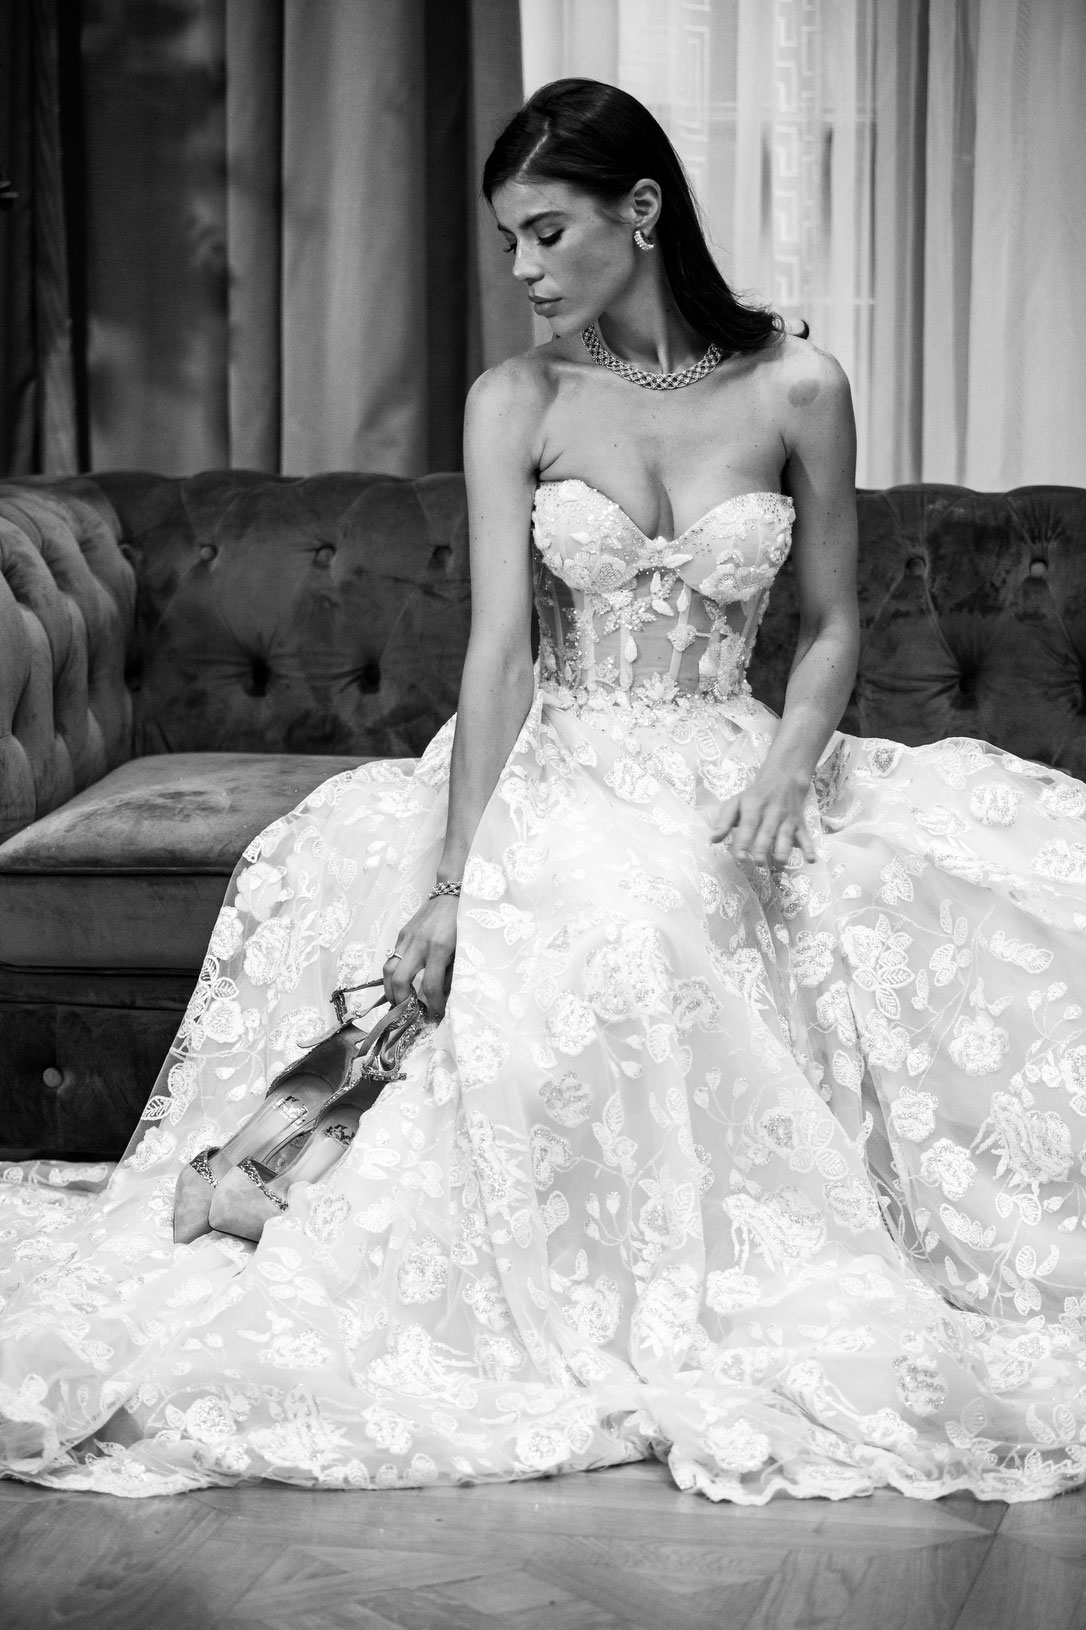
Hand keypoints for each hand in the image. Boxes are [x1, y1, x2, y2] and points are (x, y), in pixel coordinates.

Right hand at [383, 894, 457, 1018]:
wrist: (452, 893)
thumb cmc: (462, 922)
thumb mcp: (463, 949)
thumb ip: (451, 973)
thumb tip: (441, 996)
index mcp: (440, 949)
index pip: (431, 986)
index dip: (433, 1005)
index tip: (436, 1015)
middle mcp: (419, 944)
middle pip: (399, 980)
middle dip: (401, 1002)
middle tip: (407, 1013)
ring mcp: (407, 938)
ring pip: (388, 969)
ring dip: (389, 990)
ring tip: (397, 1002)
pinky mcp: (402, 934)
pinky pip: (392, 958)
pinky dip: (392, 974)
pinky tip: (399, 983)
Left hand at [709, 767, 815, 867]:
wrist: (783, 779)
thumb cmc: (754, 797)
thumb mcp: (736, 803)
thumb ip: (723, 821)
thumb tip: (712, 840)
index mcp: (753, 806)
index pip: (748, 825)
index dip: (744, 841)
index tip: (739, 857)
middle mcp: (772, 812)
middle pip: (767, 832)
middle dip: (763, 849)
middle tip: (757, 863)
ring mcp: (787, 819)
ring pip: (786, 836)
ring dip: (783, 850)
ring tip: (778, 863)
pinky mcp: (799, 825)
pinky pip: (805, 837)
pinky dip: (809, 848)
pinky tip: (811, 860)